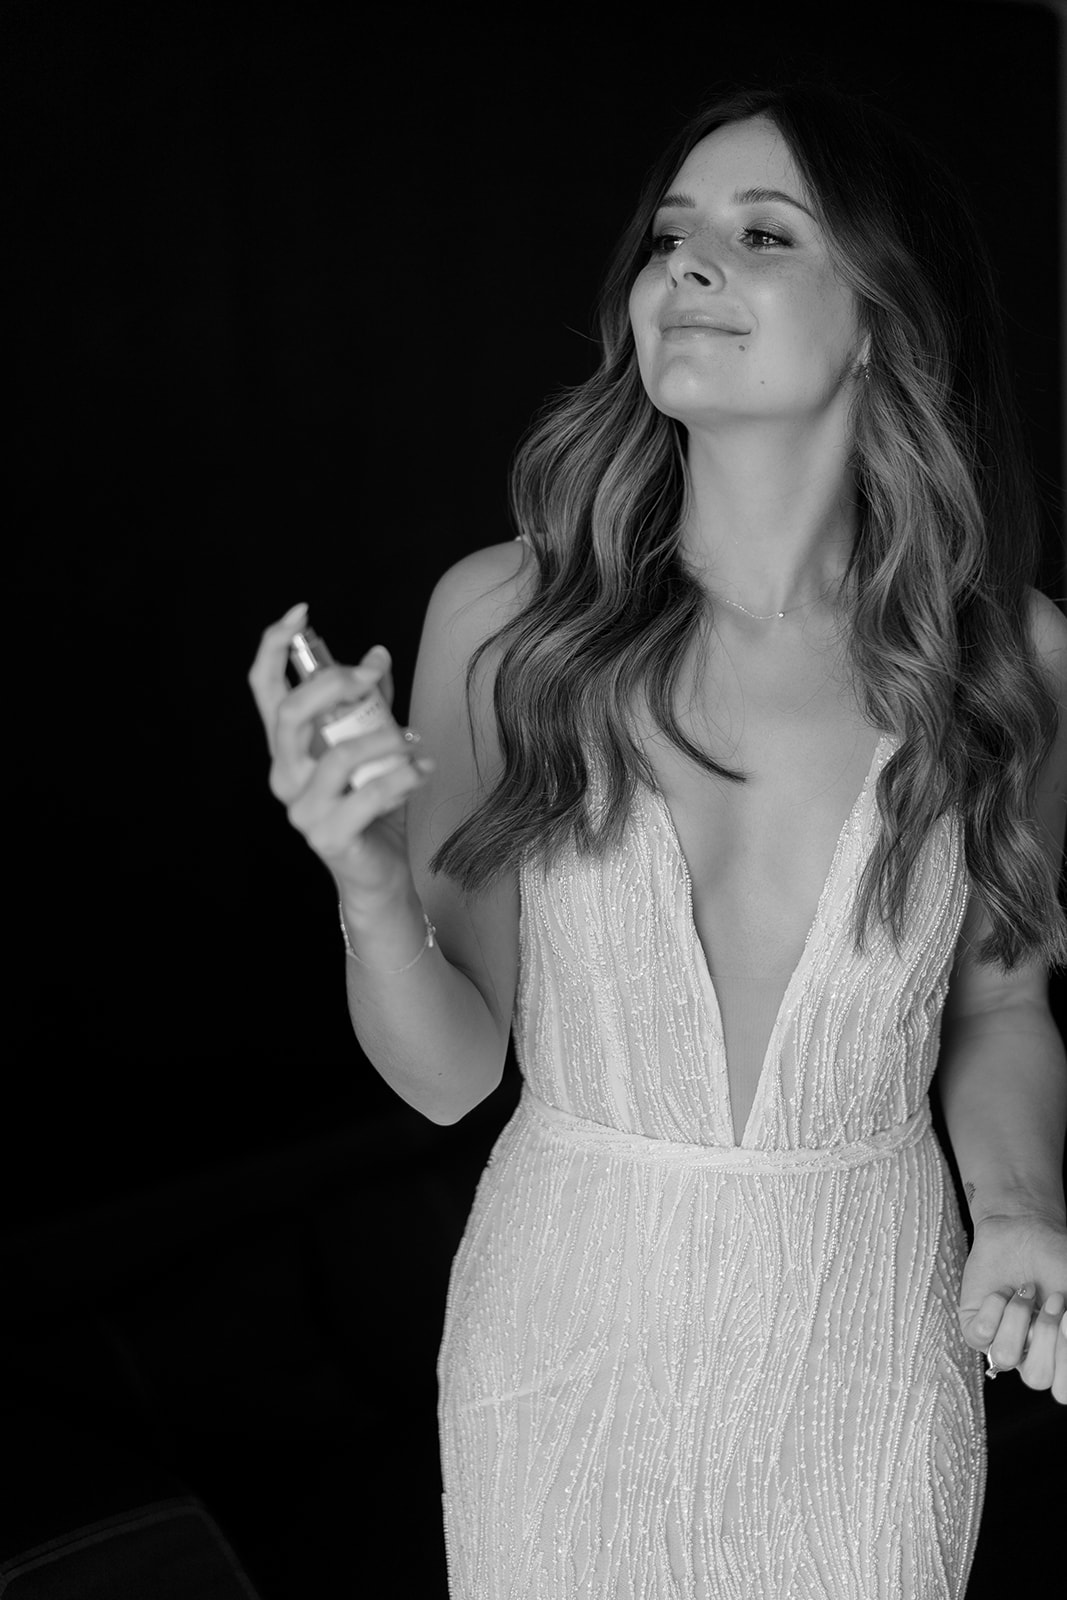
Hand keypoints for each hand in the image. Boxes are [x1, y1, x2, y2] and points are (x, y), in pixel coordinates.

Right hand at [247, 603, 433, 905]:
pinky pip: (368, 795)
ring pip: (337, 754)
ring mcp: (302, 808)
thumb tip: (376, 654)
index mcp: (288, 747)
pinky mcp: (328, 836)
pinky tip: (423, 771)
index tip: (300, 611)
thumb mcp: (371, 746)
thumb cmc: (372, 805)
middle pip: (292, 712)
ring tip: (415, 742)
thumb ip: (368, 703)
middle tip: (372, 675)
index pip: (264, 688)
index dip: (274, 645)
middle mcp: (285, 774)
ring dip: (384, 738)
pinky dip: (403, 777)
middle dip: (335, 682)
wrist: (379, 874)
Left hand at [957, 1211, 1066, 1403]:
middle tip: (1053, 1302)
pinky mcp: (974, 1327)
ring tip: (1026, 1290)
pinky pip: (980, 1335)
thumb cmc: (1057, 1263)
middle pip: (1037, 1379)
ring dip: (1019, 1316)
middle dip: (1047, 1335)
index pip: (1062, 1391)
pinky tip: (1003, 1290)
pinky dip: (995, 1306)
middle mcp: (1032, 1356)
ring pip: (1005, 1357)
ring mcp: (1002, 1342)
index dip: (1066, 1363)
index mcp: (1060, 1357)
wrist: (1025, 1230)